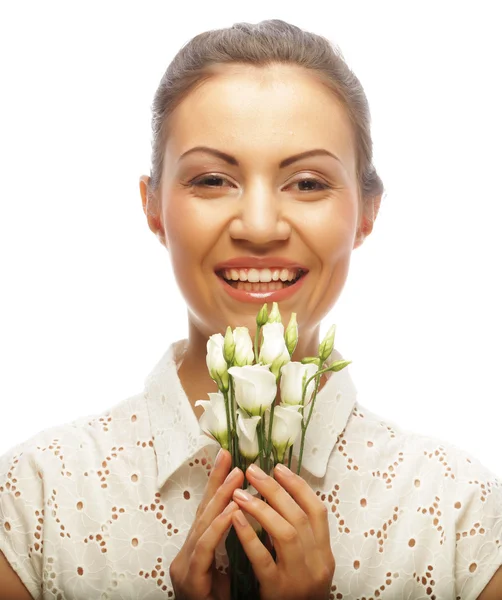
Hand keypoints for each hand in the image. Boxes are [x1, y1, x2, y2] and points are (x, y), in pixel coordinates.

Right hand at [169, 449, 243, 599]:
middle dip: (220, 483)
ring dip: (221, 499)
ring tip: (238, 479)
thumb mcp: (230, 567)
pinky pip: (205, 549)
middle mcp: (188, 551)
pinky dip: (219, 527)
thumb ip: (235, 542)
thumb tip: (251, 512)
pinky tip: (233, 512)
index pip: (209, 508)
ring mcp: (185, 565)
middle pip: (204, 511)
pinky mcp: (189, 580)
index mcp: (200, 547)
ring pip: (203, 525)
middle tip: (235, 460)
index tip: (229, 456)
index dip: (218, 481)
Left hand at [231, 462, 334, 599]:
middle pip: (298, 516)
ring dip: (260, 507)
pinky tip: (234, 518)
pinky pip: (262, 559)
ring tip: (239, 491)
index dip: (298, 486)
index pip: (318, 510)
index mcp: (325, 554)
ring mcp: (298, 578)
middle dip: (275, 489)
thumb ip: (301, 537)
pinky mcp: (277, 591)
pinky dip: (248, 535)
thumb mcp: (308, 564)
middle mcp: (317, 564)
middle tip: (252, 470)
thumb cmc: (297, 593)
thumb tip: (281, 495)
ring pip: (284, 533)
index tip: (278, 467)